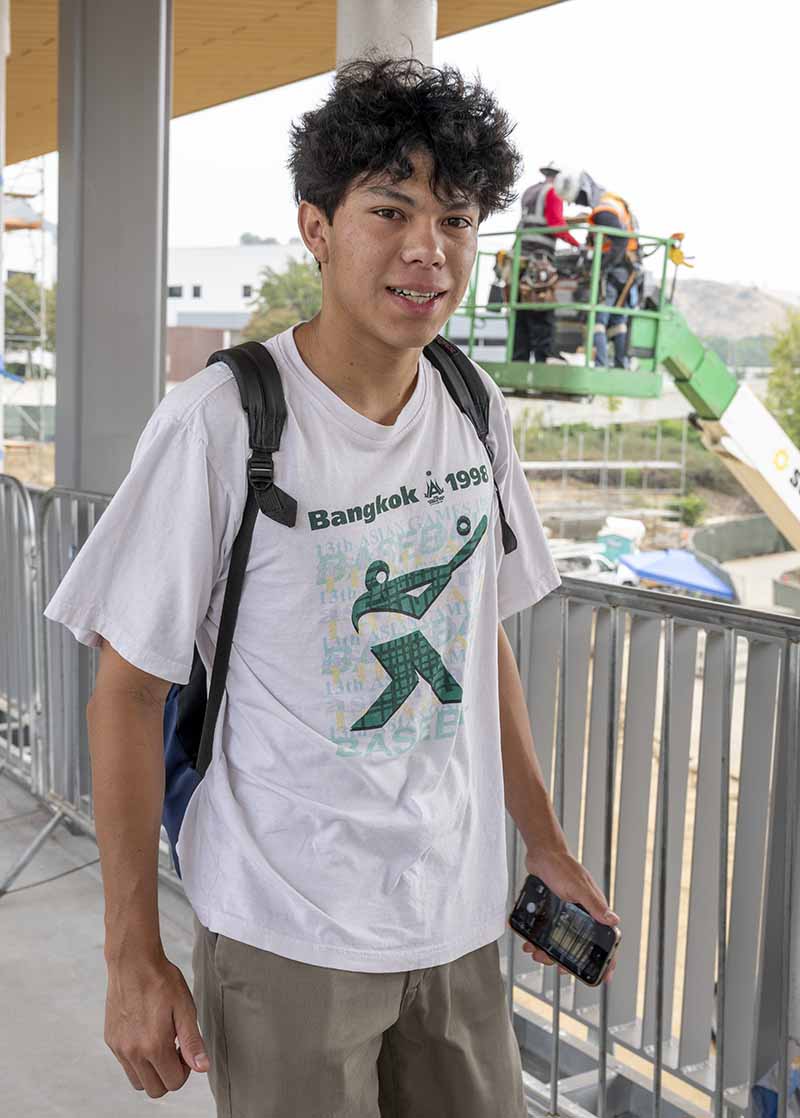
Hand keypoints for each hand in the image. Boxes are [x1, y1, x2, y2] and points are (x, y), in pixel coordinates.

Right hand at [104, 952, 208, 1096]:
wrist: (133, 962)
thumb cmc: (161, 981)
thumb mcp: (185, 1008)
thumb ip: (193, 1042)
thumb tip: (202, 1068)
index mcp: (154, 1046)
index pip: (173, 1083)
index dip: (185, 1070)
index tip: (185, 1049)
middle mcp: (133, 1052)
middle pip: (154, 1089)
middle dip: (168, 1075)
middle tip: (174, 1048)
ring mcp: (119, 1048)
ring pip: (138, 1081)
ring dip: (152, 1071)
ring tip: (160, 1042)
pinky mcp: (111, 1040)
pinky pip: (126, 1064)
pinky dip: (138, 1059)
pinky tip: (146, 1034)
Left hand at [522, 845, 619, 983]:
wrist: (541, 852)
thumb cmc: (562, 866)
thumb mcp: (578, 887)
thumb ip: (594, 904)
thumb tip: (613, 921)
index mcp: (594, 909)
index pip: (606, 939)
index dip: (608, 959)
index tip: (605, 977)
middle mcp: (583, 914)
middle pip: (580, 945)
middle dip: (568, 959)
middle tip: (556, 966)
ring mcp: (567, 913)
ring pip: (561, 941)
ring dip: (549, 951)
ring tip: (536, 953)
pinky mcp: (553, 911)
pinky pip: (548, 932)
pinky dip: (539, 940)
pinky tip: (529, 943)